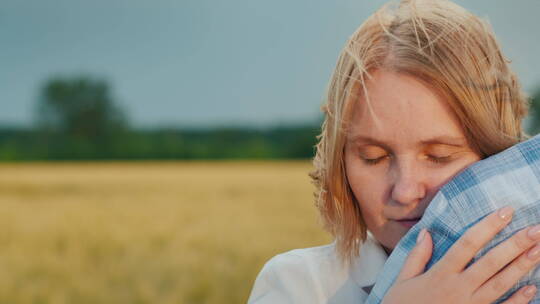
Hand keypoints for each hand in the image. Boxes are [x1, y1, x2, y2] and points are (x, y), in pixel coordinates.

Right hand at [382, 206, 539, 303]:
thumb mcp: (402, 280)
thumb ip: (416, 256)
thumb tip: (425, 232)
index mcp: (440, 274)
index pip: (468, 244)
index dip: (488, 226)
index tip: (505, 212)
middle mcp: (458, 288)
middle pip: (491, 262)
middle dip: (515, 245)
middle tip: (536, 229)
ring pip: (500, 283)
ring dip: (522, 266)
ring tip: (539, 250)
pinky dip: (519, 300)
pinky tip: (533, 288)